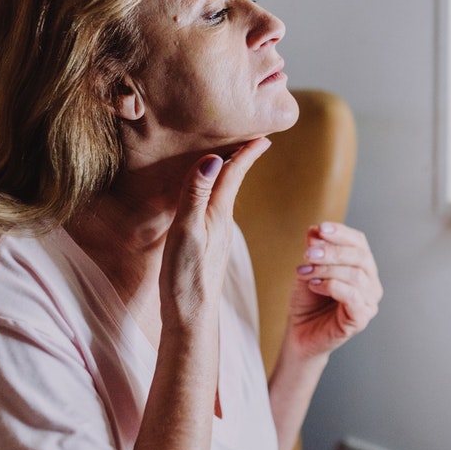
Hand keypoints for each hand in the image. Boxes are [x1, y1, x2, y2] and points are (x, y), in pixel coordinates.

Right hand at [161, 138, 270, 330]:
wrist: (191, 318)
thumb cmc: (186, 277)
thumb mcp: (187, 232)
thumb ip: (196, 195)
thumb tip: (212, 159)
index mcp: (218, 213)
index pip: (235, 172)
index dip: (247, 150)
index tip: (264, 131)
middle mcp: (221, 221)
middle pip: (232, 179)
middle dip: (240, 155)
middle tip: (251, 133)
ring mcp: (216, 234)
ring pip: (223, 193)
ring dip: (228, 172)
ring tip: (231, 154)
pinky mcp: (208, 246)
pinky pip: (214, 208)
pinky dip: (215, 192)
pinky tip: (210, 196)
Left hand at [286, 222, 381, 357]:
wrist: (300, 333)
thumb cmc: (308, 301)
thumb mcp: (308, 268)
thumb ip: (314, 250)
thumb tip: (316, 230)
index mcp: (362, 267)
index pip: (359, 242)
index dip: (341, 233)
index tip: (320, 228)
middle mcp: (371, 283)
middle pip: (360, 257)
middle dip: (332, 251)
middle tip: (308, 254)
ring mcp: (369, 302)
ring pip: (355, 275)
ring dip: (327, 269)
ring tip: (305, 272)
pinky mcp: (361, 319)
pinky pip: (352, 296)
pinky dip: (330, 286)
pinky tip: (314, 285)